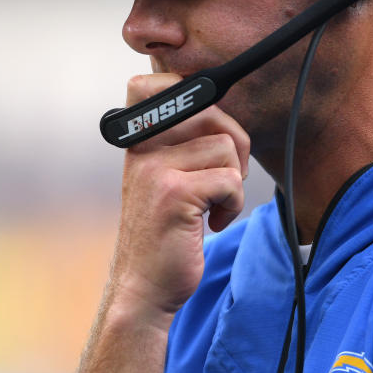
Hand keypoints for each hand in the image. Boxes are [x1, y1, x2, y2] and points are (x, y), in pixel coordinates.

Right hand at [108, 73, 249, 319]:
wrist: (143, 287)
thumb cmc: (163, 232)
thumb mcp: (163, 177)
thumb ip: (181, 141)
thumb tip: (222, 106)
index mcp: (138, 138)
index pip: (162, 85)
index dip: (197, 97)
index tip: (206, 129)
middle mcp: (142, 147)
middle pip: (212, 113)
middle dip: (234, 145)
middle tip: (223, 180)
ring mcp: (154, 169)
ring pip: (226, 148)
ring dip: (233, 182)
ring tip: (212, 206)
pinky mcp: (174, 194)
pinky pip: (230, 180)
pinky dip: (232, 204)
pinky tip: (212, 223)